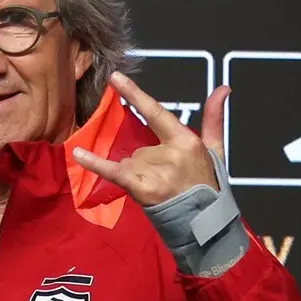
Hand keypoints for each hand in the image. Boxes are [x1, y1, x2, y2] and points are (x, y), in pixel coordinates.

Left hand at [71, 75, 224, 207]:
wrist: (205, 223)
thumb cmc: (208, 185)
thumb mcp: (216, 149)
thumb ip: (213, 117)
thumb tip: (223, 87)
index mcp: (186, 140)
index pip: (156, 112)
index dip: (135, 94)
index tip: (115, 78)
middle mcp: (170, 153)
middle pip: (138, 147)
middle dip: (145, 162)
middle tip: (165, 179)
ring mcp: (156, 171)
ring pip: (129, 161)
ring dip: (137, 174)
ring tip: (158, 189)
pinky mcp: (144, 189)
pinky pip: (114, 172)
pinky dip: (96, 164)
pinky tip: (78, 154)